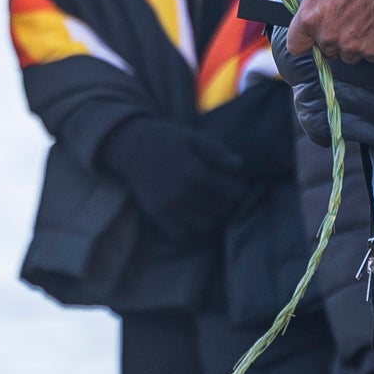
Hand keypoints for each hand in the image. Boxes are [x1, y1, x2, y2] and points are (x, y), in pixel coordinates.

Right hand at [103, 116, 241, 244]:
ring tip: (207, 202)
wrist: (133, 149)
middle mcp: (183, 194)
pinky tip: (191, 214)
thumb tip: (240, 167)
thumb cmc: (168, 140)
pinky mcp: (159, 217)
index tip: (234, 183)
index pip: (233, 193)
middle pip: (222, 210)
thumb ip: (218, 153)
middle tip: (221, 192)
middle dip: (226, 202)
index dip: (239, 189)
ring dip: (211, 215)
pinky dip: (191, 227)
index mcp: (196, 173)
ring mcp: (170, 208)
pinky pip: (184, 234)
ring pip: (206, 224)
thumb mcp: (195, 138)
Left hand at [254, 0, 373, 61]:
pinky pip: (371, 55)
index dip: (303, 37)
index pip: (295, 46)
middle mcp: (329, 36)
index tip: (312, 27)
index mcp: (309, 19)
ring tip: (360, 17)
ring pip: (348, 54)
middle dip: (331, 35)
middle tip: (342, 13)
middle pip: (325, 49)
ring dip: (352, 42)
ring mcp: (354, 45)